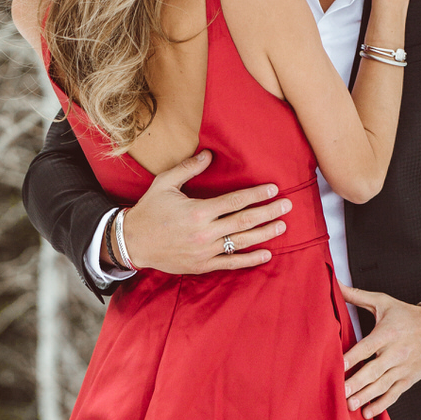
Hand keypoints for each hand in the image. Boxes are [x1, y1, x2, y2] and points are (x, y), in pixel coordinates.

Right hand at [123, 151, 290, 274]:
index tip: (273, 189)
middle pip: (244, 221)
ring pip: (242, 242)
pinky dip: (250, 259)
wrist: (132, 242)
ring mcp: (205, 251)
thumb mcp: (164, 184)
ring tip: (282, 226)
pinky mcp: (202, 265)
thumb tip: (209, 154)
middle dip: (268, 212)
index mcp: (198, 211)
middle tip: (287, 206)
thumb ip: (188, 168)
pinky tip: (267, 254)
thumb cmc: (149, 210)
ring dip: (265, 234)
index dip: (257, 194)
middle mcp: (205, 233)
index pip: (235, 201)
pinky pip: (231, 263)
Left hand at [340, 287, 420, 416]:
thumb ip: (357, 296)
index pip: (366, 348)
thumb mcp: (383, 302)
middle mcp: (395, 353)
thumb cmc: (406, 315)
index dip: (352, 358)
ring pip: (382, 385)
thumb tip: (335, 282)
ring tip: (349, 405)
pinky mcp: (408, 379)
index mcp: (387, 334)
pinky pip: (393, 394)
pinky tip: (367, 413)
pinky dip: (381, 405)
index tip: (337, 367)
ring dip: (365, 397)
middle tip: (341, 392)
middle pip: (373, 370)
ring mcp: (402, 368)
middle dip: (357, 383)